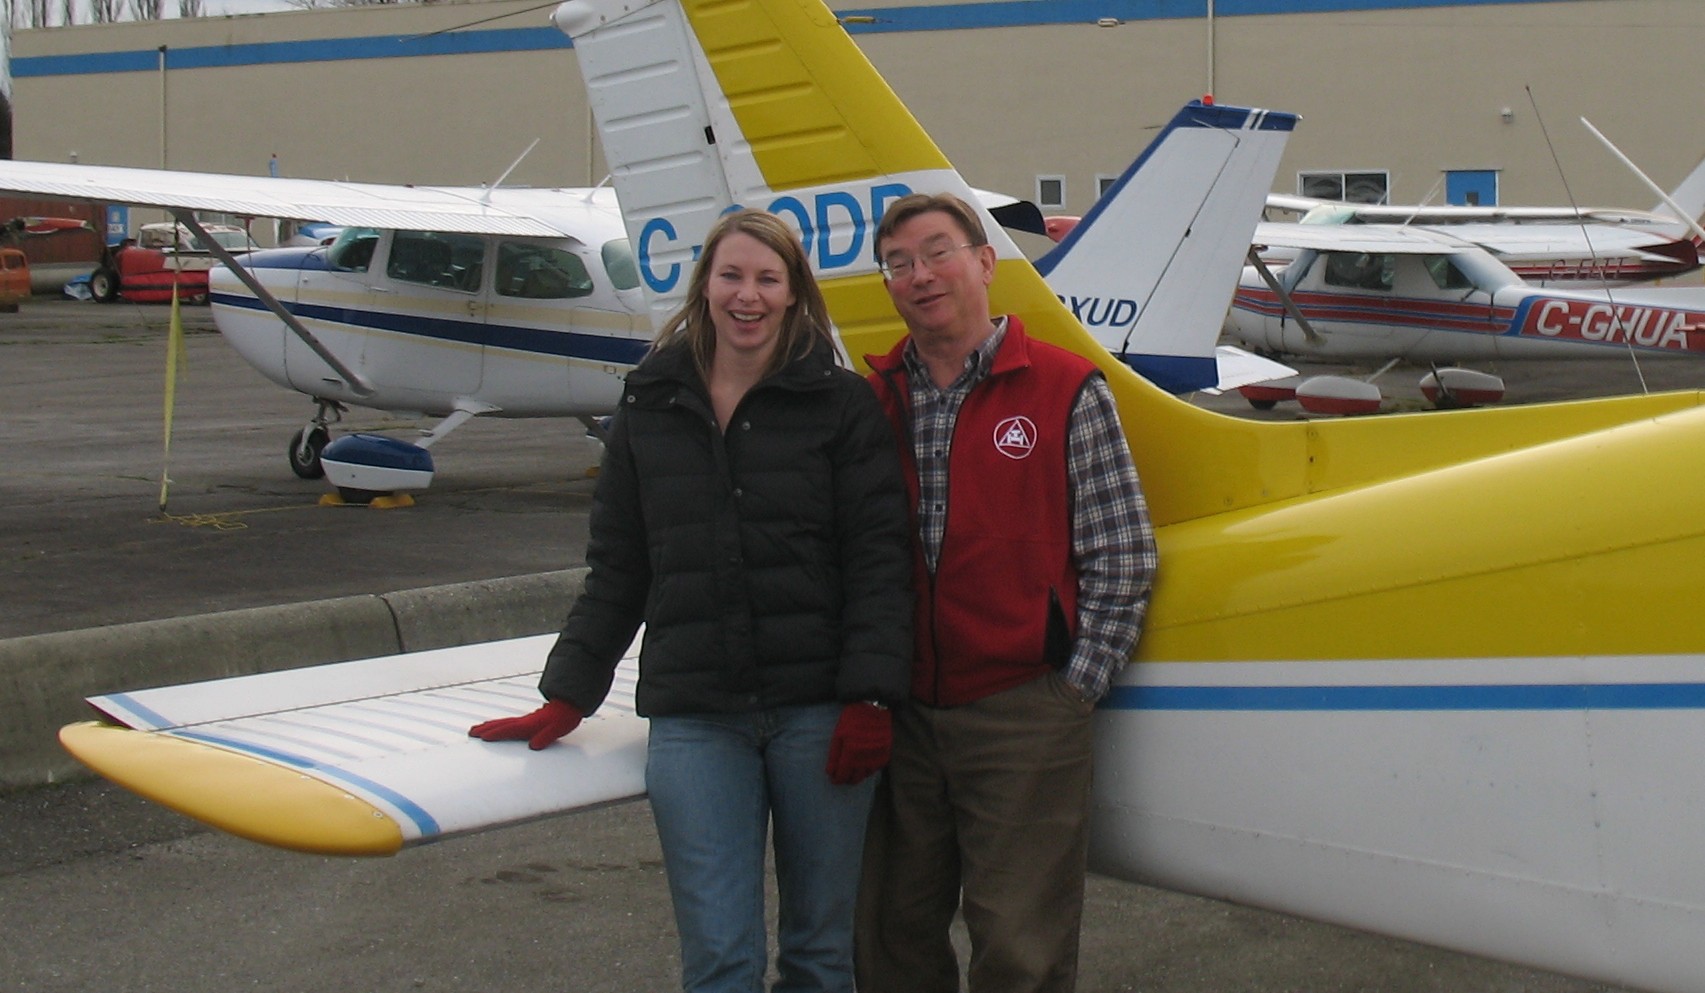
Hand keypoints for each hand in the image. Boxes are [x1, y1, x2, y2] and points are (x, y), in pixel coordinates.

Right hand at [468, 699, 583, 749]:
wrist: (570, 703)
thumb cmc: (564, 717)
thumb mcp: (558, 729)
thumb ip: (546, 737)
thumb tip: (534, 746)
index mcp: (529, 724)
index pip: (509, 729)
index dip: (496, 734)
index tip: (483, 737)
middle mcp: (524, 721)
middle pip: (501, 725)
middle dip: (485, 729)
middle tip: (471, 732)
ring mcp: (524, 720)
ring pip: (502, 722)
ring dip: (488, 725)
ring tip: (476, 729)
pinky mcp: (527, 720)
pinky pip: (507, 722)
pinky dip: (497, 724)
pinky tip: (494, 726)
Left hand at [825, 702, 890, 784]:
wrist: (873, 709)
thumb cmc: (852, 720)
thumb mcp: (838, 735)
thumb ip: (834, 755)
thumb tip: (830, 772)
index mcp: (851, 752)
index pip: (843, 774)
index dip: (837, 779)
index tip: (834, 780)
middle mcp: (865, 758)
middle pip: (855, 778)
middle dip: (847, 779)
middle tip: (843, 777)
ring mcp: (877, 757)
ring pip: (866, 775)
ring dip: (858, 775)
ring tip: (853, 771)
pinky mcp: (885, 754)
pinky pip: (876, 768)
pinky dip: (869, 769)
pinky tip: (864, 764)